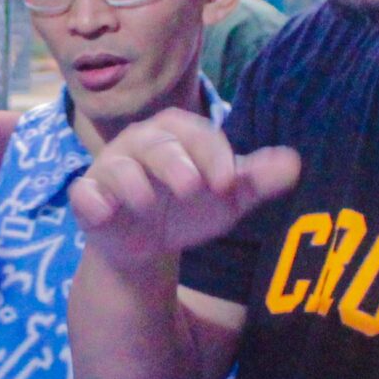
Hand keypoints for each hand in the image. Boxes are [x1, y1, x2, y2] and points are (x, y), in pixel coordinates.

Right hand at [69, 110, 301, 270]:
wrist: (148, 245)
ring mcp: (111, 170)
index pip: (196, 133)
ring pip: (118, 165)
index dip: (214, 154)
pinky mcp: (89, 198)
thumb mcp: (227, 197)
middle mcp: (140, 144)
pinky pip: (84, 192)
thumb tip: (294, 163)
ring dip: (134, 182)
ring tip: (148, 204)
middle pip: (155, 144)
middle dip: (174, 163)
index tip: (229, 183)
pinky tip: (105, 211)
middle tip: (192, 188)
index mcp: (176, 133)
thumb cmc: (188, 207)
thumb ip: (256, 180)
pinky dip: (92, 200)